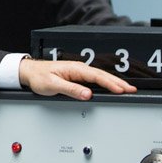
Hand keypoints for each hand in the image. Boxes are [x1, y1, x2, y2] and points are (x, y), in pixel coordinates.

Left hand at [18, 57, 136, 99]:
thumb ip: (71, 90)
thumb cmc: (39, 77)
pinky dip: (106, 83)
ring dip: (114, 82)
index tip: (121, 89)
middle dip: (119, 82)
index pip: (97, 76)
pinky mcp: (77, 76)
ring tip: (126, 88)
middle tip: (132, 89)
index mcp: (75, 69)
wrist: (30, 72)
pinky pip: (95, 79)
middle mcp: (79, 68)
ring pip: (101, 77)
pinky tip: (111, 87)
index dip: (111, 84)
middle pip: (103, 75)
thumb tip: (87, 94)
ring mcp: (79, 72)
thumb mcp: (53, 85)